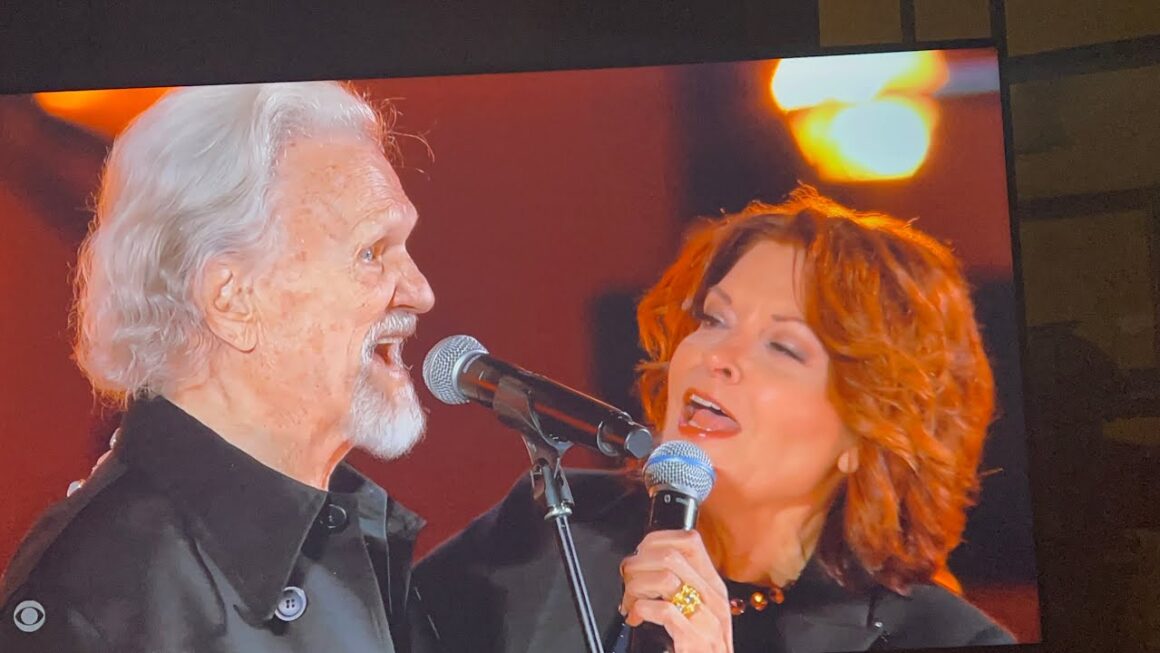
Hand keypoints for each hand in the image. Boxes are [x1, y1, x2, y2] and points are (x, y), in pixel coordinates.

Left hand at [619, 530, 732, 652]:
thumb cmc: (693, 648)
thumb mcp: (692, 610)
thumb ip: (678, 585)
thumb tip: (643, 562)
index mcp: (713, 586)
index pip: (689, 540)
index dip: (656, 540)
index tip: (639, 554)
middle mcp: (715, 598)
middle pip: (672, 555)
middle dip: (639, 564)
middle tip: (627, 581)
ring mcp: (708, 620)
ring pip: (666, 578)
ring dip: (637, 587)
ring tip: (630, 601)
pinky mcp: (696, 641)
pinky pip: (664, 610)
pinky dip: (641, 610)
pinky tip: (636, 617)